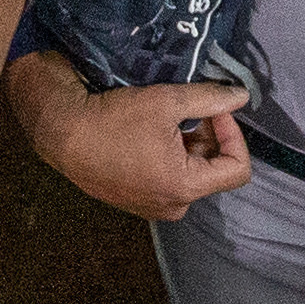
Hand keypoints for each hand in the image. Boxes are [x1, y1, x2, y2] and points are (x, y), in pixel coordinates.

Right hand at [7, 50, 253, 220]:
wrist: (62, 134)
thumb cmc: (114, 119)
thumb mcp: (167, 102)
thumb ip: (210, 100)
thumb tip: (242, 96)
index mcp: (185, 187)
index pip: (237, 169)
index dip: (233, 135)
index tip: (216, 110)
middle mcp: (172, 206)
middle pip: (213, 171)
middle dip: (209, 137)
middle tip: (192, 109)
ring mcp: (152, 207)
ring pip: (190, 175)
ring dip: (189, 146)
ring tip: (169, 119)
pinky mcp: (136, 202)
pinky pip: (168, 180)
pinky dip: (170, 157)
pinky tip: (151, 134)